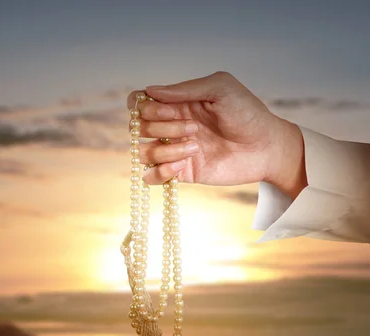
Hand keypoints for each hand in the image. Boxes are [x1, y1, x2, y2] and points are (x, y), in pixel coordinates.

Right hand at [127, 71, 307, 198]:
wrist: (267, 147)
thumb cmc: (248, 113)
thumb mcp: (221, 88)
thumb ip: (185, 88)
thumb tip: (150, 91)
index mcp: (176, 103)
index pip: (138, 103)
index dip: (145, 108)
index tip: (171, 111)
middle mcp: (170, 126)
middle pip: (139, 127)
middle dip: (163, 127)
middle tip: (194, 128)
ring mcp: (174, 150)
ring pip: (143, 152)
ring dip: (164, 150)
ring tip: (195, 148)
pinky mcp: (181, 173)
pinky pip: (151, 177)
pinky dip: (159, 172)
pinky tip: (180, 167)